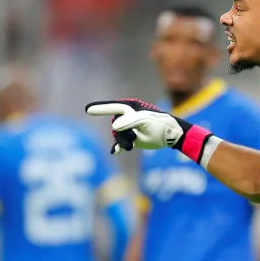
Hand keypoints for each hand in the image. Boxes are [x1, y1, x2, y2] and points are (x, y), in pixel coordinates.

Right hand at [85, 99, 213, 162]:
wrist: (172, 135)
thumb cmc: (160, 124)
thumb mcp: (145, 121)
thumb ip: (129, 121)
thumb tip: (113, 126)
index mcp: (131, 109)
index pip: (113, 108)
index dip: (100, 108)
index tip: (87, 109)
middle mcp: (128, 118)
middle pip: (115, 126)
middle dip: (122, 133)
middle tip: (133, 137)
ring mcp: (129, 129)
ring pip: (117, 136)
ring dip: (123, 142)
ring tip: (133, 145)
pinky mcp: (132, 140)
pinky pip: (120, 144)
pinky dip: (118, 148)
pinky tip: (115, 152)